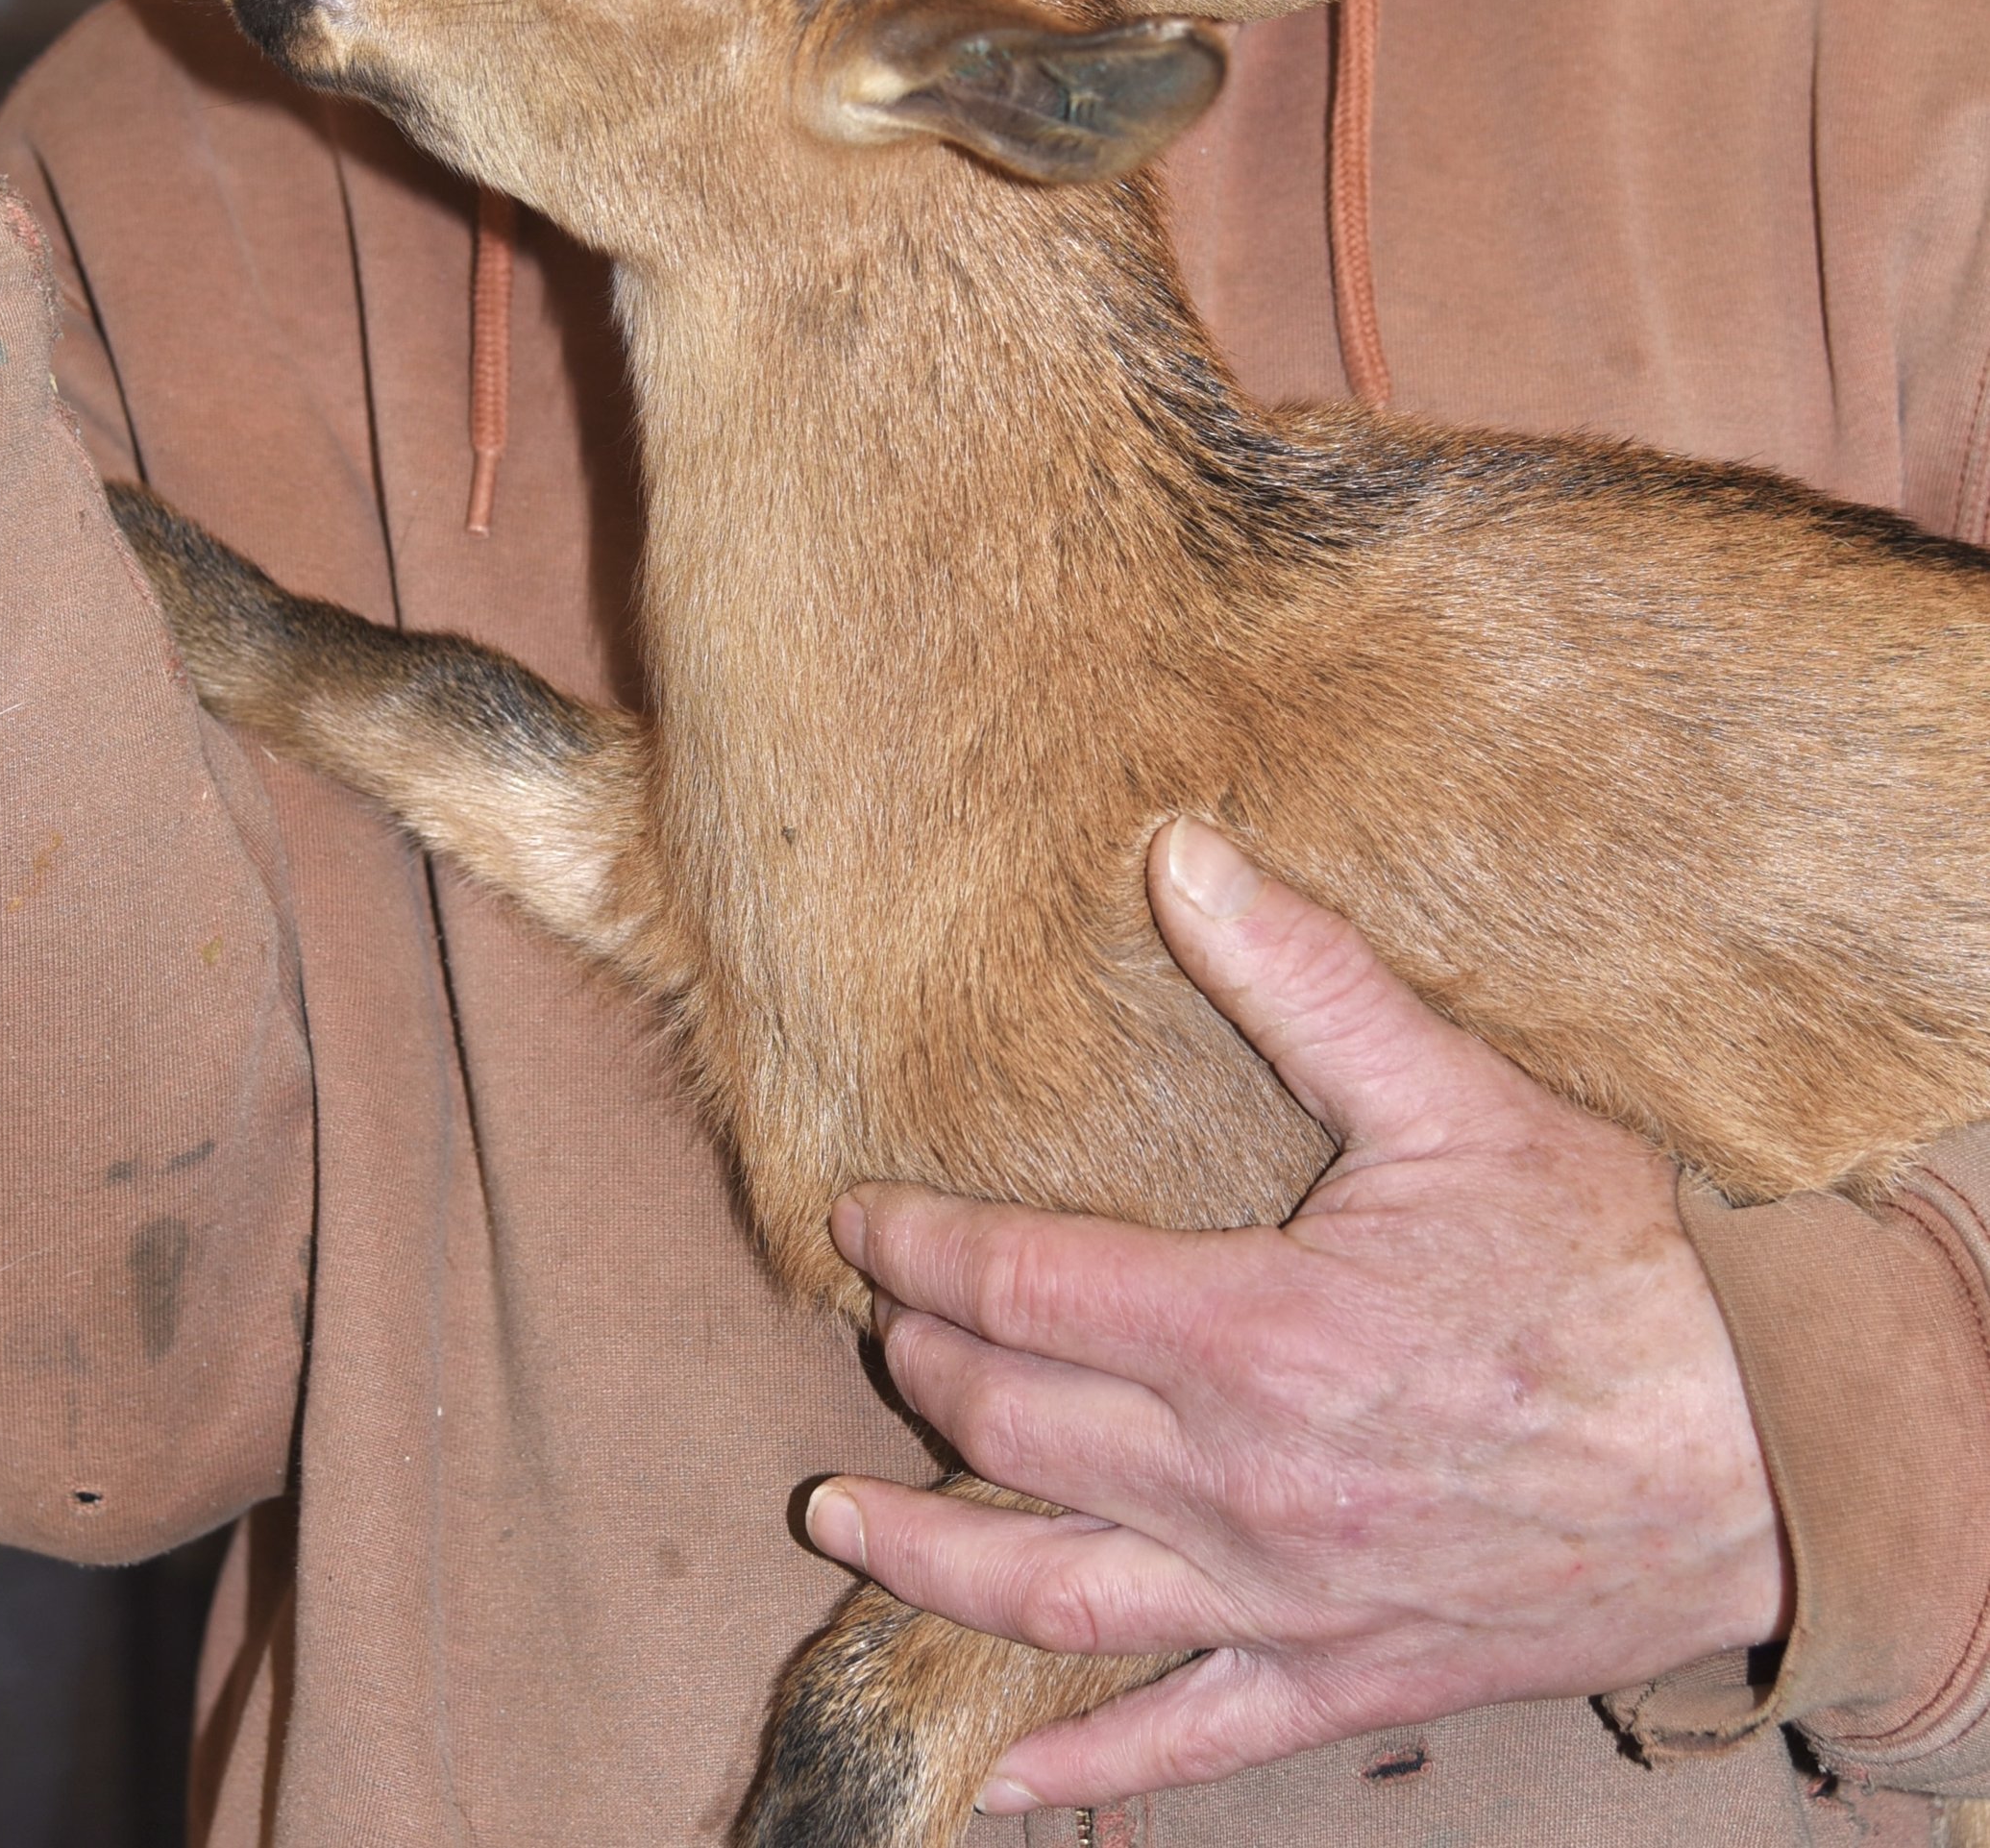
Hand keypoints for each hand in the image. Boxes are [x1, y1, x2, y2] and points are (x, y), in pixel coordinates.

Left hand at [808, 821, 1786, 1812]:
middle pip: (1011, 1429)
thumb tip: (1174, 852)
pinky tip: (1000, 1780)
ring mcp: (1286, 1599)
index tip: (857, 1222)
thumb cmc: (1616, 1269)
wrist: (1768, 1453)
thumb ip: (1300, 977)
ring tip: (839, 1519)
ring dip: (929, 1558)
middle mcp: (1241, 1483)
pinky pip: (1185, 1739)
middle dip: (922, 1371)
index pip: (1017, 1287)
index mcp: (1251, 1332)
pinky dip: (1080, 1767)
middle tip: (877, 1329)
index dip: (915, 1251)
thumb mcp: (1454, 1096)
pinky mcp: (1346, 1678)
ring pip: (1052, 1595)